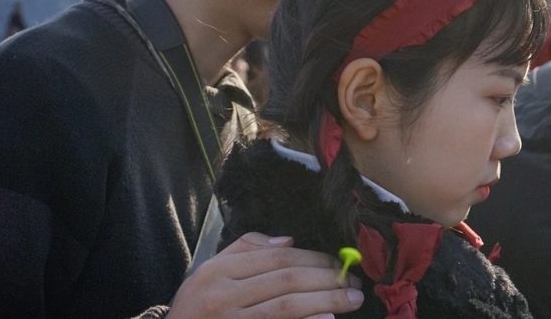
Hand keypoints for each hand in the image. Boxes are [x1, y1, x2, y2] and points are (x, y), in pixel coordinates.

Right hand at [166, 232, 363, 318]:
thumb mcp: (209, 274)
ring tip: (354, 298)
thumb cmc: (196, 309)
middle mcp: (222, 296)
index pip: (276, 258)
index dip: (313, 258)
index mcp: (217, 272)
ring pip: (288, 306)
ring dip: (328, 300)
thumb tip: (288, 241)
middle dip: (328, 278)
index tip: (338, 261)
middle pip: (287, 280)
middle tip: (354, 280)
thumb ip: (245, 250)